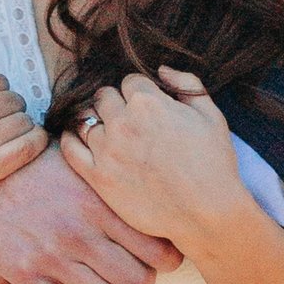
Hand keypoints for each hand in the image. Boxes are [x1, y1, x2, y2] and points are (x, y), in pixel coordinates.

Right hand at [0, 140, 180, 283]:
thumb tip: (148, 185)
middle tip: (133, 276)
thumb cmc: (34, 164)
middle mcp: (80, 232)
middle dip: (140, 283)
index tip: (162, 260)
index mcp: (99, 203)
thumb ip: (110, 180)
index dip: (167, 261)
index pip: (156, 249)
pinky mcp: (25, 274)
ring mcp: (52, 256)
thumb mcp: (78, 162)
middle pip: (137, 280)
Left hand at [62, 68, 249, 245]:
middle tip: (128, 119)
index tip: (145, 105)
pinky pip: (70, 149)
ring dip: (97, 122)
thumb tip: (161, 70)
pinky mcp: (98, 177)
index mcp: (148, 102)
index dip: (138, 91)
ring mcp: (107, 149)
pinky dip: (70, 139)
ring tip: (110, 133)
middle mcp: (123, 121)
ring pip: (85, 120)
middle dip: (115, 103)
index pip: (128, 80)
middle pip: (103, 97)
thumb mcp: (211, 114)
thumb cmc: (214, 164)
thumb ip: (186, 83)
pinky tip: (79, 139)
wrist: (206, 212)